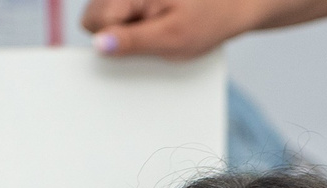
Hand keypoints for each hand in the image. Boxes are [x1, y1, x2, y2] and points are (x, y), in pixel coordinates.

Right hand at [80, 0, 258, 57]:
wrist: (233, 3)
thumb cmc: (207, 19)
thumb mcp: (172, 38)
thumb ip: (133, 42)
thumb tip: (100, 45)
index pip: (93, 19)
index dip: (112, 38)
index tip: (139, 41)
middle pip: (94, 15)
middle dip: (116, 32)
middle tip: (149, 35)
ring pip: (106, 13)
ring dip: (126, 27)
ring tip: (157, 27)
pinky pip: (120, 11)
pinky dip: (134, 22)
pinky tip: (157, 22)